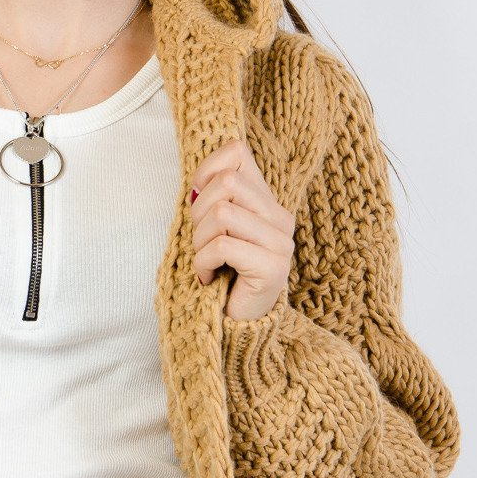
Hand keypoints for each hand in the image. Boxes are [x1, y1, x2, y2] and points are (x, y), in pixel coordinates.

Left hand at [188, 139, 294, 321]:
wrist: (237, 324)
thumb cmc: (222, 273)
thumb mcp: (215, 230)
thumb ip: (213, 201)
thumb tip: (196, 183)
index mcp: (266, 201)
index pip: (237, 153)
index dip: (206, 171)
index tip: (198, 203)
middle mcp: (280, 217)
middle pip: (227, 183)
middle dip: (199, 213)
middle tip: (201, 242)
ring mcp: (280, 242)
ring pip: (222, 214)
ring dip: (200, 241)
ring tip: (205, 261)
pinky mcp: (273, 267)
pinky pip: (222, 247)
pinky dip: (203, 263)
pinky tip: (209, 277)